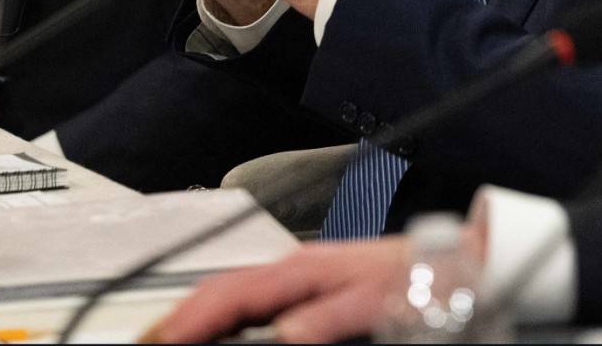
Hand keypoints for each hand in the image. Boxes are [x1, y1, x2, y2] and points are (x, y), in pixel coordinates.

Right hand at [141, 238, 406, 342]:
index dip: (190, 321)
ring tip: (171, 338)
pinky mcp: (310, 291)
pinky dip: (225, 317)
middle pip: (220, 293)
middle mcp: (293, 270)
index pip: (228, 295)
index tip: (162, 340)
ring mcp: (299, 280)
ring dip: (198, 319)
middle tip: (149, 342)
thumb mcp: (372, 303)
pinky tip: (221, 332)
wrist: (452, 263)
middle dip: (179, 319)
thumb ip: (326, 319)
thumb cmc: (417, 278)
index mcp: (300, 269)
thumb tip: (284, 335)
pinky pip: (253, 303)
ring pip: (233, 297)